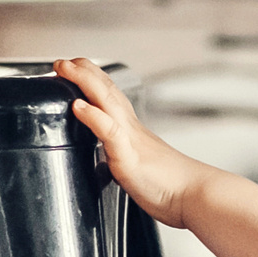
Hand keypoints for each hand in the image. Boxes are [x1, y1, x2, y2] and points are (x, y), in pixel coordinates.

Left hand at [56, 59, 213, 226]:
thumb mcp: (141, 168)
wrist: (196, 196)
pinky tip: (79, 106)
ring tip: (65, 67)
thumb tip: (111, 165)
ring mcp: (130, 141)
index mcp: (133, 132)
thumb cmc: (172, 188)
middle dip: (83, 71)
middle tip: (62, 60)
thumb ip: (125, 160)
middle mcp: (131, 130)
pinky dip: (93, 116)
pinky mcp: (128, 158)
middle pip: (106, 90)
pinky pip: (110, 132)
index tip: (73, 67)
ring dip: (84, 81)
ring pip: (106, 102)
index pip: (110, 97)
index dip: (91, 79)